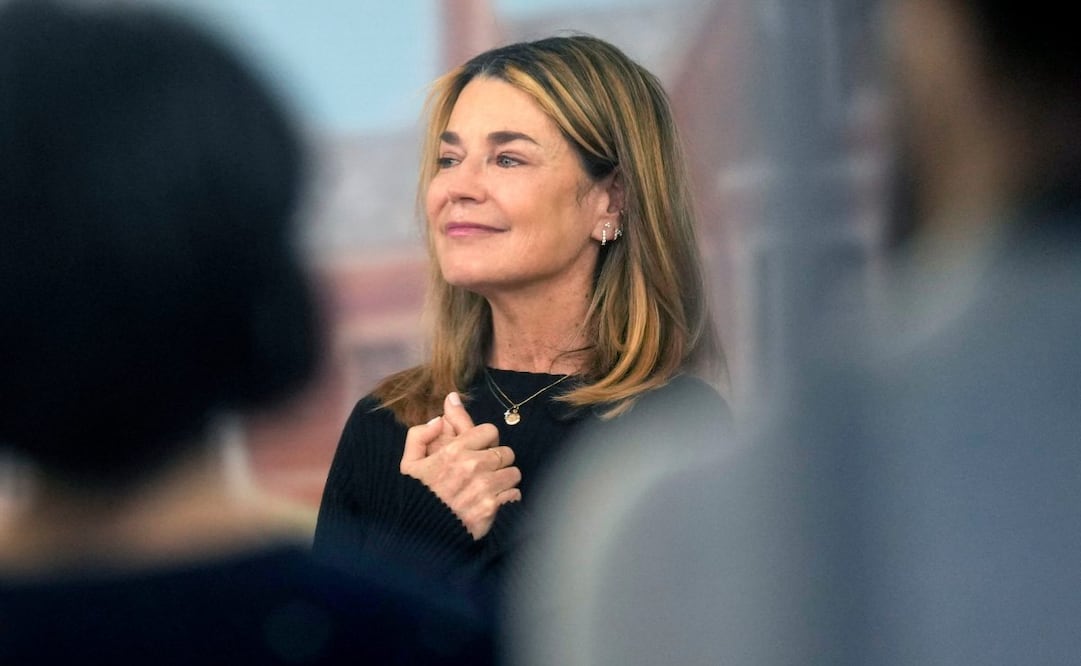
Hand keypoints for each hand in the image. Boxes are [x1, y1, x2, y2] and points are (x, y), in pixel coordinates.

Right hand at [400, 392, 520, 539]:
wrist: (420, 534)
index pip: (490, 431)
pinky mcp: (492, 507)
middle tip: (486, 468)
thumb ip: (420, 435)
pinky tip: (495, 500)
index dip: (487, 439)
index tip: (480, 449)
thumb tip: (440, 418)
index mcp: (454, 451)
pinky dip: (508, 497)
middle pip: (506, 451)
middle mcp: (472, 466)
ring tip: (492, 485)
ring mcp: (484, 487)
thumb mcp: (409, 464)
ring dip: (505, 478)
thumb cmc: (415, 497)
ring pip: (513, 473)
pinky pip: (514, 493)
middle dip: (498, 459)